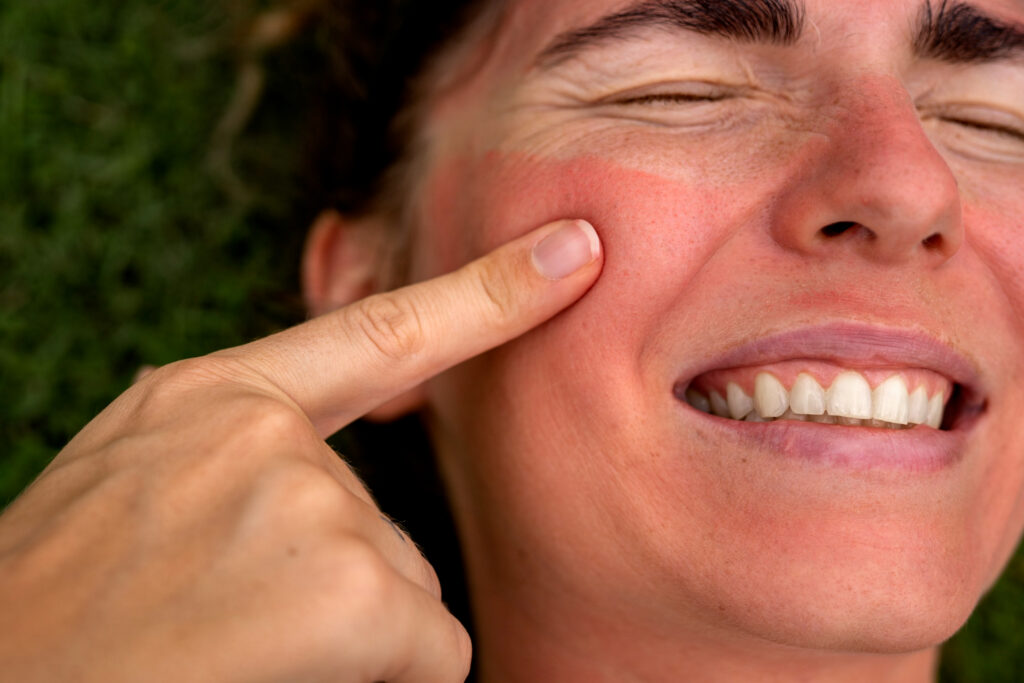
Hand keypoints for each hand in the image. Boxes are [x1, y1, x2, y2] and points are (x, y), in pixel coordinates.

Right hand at [0, 219, 601, 681]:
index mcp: (214, 399)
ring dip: (343, 635)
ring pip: (401, 590)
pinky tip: (277, 674)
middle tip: (224, 622)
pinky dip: (374, 677)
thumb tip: (317, 469)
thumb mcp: (137, 484)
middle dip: (336, 582)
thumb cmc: (59, 607)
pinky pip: (427, 648)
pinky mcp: (358, 595)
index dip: (489, 292)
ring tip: (232, 650)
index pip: (381, 330)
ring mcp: (318, 506)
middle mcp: (273, 436)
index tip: (576, 252)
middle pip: (381, 520)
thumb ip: (236, 451)